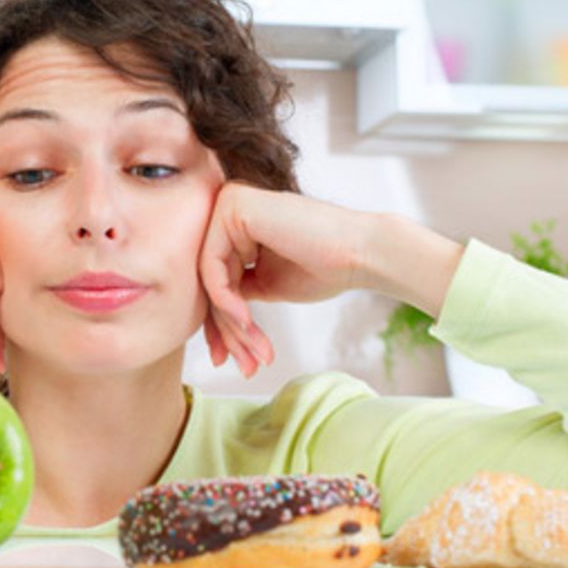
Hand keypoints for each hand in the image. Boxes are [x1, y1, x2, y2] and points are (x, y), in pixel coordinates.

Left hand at [197, 182, 377, 377]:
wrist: (361, 254)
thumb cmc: (325, 267)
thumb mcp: (266, 283)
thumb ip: (235, 289)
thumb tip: (205, 311)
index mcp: (237, 222)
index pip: (215, 279)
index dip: (220, 325)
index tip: (227, 359)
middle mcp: (229, 207)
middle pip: (209, 280)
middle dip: (225, 330)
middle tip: (242, 365)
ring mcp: (229, 202)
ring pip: (208, 278)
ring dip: (229, 323)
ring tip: (252, 352)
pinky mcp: (233, 206)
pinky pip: (211, 265)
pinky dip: (225, 299)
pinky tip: (245, 320)